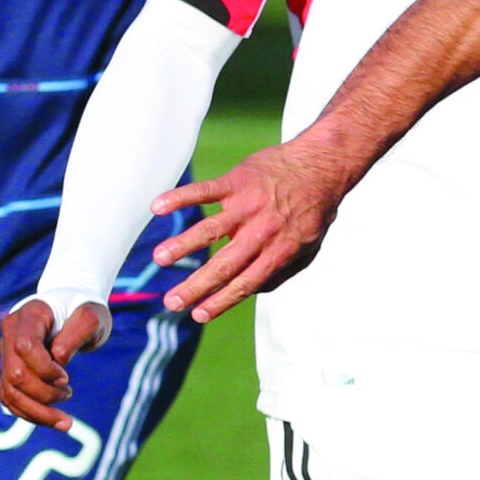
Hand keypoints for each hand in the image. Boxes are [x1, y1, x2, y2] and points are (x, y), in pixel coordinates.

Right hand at [0, 297, 110, 427]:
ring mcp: (7, 353)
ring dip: (37, 412)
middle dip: (43, 394)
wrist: (71, 309)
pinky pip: (11, 399)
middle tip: (69, 393)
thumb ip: (76, 334)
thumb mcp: (91, 317)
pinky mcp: (10, 370)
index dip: (44, 368)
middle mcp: (10, 334)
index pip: (24, 347)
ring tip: (65, 421)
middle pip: (15, 374)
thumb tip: (58, 361)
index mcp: (29, 316)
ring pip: (9, 392)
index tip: (66, 377)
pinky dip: (31, 414)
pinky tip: (53, 420)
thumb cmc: (83, 311)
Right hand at [149, 137, 345, 321]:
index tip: (197, 315)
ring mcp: (248, 205)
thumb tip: (253, 291)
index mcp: (279, 252)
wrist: (322, 164)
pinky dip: (180, 197)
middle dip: (195, 287)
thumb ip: (282, 272)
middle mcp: (261, 232)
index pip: (244, 284)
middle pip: (223, 265)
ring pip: (209, 229)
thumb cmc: (314, 210)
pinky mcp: (238, 181)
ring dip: (182, 246)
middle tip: (170, 302)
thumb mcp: (309, 248)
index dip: (220, 302)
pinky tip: (157, 207)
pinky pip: (204, 190)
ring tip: (160, 259)